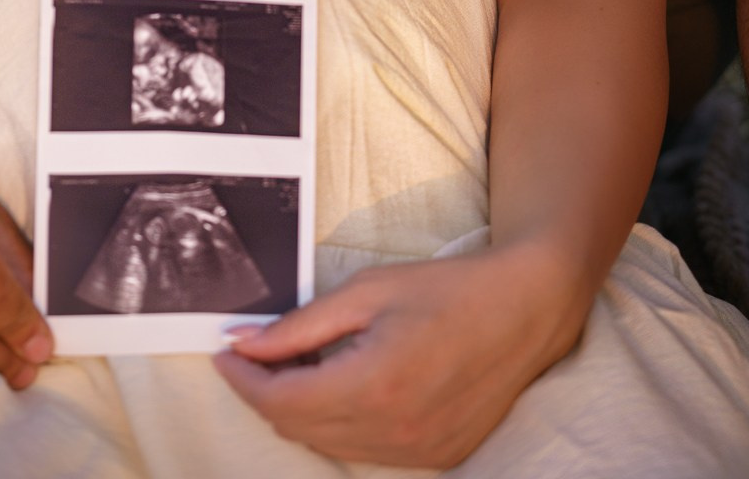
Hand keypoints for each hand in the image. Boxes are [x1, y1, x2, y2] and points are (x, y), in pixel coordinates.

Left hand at [214, 245, 579, 467]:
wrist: (524, 311)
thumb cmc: (446, 290)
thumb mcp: (366, 292)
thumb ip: (300, 325)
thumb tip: (244, 343)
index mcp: (374, 385)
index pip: (281, 401)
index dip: (243, 379)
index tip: (223, 352)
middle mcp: (394, 431)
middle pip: (298, 429)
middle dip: (264, 392)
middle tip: (250, 353)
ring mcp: (417, 453)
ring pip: (328, 446)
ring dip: (299, 412)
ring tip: (292, 366)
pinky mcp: (435, 459)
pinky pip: (364, 452)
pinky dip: (337, 425)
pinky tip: (337, 386)